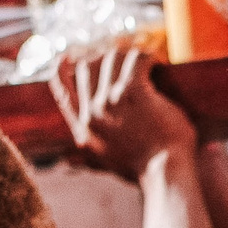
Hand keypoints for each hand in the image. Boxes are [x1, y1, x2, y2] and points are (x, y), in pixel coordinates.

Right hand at [52, 47, 195, 180]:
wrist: (165, 174)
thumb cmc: (144, 168)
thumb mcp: (105, 160)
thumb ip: (91, 148)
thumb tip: (71, 155)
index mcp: (83, 128)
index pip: (62, 90)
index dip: (63, 69)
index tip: (68, 57)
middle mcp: (93, 112)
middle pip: (90, 66)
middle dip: (107, 57)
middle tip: (126, 57)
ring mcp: (112, 100)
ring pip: (113, 57)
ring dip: (130, 54)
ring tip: (145, 59)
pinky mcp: (136, 93)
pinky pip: (137, 59)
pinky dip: (148, 55)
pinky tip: (158, 60)